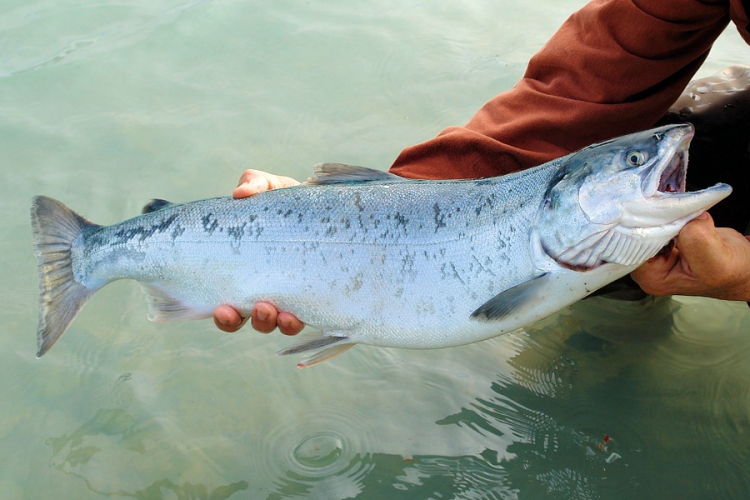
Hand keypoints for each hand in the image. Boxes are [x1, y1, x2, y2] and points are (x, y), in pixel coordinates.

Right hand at [213, 169, 304, 334]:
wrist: (328, 208)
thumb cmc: (291, 202)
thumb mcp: (271, 188)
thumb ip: (254, 184)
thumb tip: (240, 193)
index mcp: (247, 272)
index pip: (228, 302)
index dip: (224, 314)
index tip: (222, 308)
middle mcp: (264, 289)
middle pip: (248, 319)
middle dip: (250, 320)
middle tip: (257, 309)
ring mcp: (290, 295)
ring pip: (276, 323)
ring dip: (273, 322)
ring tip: (276, 313)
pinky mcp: (315, 295)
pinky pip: (305, 316)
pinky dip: (297, 319)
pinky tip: (296, 315)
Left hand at [631, 212, 749, 300]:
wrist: (744, 264)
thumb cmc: (731, 271)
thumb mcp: (714, 259)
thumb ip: (694, 238)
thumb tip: (685, 217)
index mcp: (652, 278)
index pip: (632, 249)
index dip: (641, 229)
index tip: (653, 212)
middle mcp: (649, 266)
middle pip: (636, 236)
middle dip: (651, 218)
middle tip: (663, 204)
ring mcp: (656, 251)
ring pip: (647, 225)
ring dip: (662, 213)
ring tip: (674, 206)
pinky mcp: (666, 236)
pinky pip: (660, 219)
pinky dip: (671, 211)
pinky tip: (681, 209)